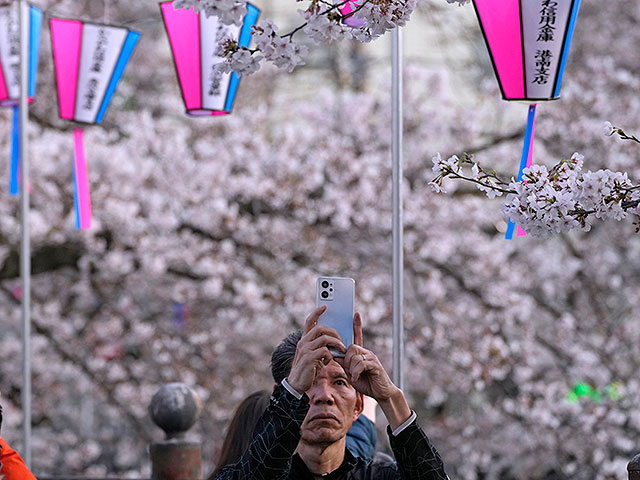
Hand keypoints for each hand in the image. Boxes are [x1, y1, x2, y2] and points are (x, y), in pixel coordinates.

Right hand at [287, 305, 346, 392]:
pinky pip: (324, 351)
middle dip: (334, 332)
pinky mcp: (309, 358)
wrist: (297, 384)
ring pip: (324, 338)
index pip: (310, 321)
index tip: (325, 306)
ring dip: (336, 343)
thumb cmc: (308, 369)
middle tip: (341, 340)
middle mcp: (303, 342)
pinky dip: (331, 355)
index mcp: (304, 340)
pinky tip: (331, 361)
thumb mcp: (314, 355)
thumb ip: (321, 347)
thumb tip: (334, 341)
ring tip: (342, 349)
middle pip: (320, 328)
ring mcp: (305, 349)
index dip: (317, 312)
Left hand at [337, 313, 411, 429]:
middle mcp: (367, 353)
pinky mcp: (375, 365)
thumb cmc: (366, 382)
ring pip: (355, 356)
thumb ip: (344, 364)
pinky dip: (356, 372)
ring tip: (355, 376)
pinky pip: (361, 364)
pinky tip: (358, 378)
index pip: (358, 337)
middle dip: (347, 359)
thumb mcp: (351, 373)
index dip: (357, 325)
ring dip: (352, 368)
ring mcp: (372, 358)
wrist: (381, 393)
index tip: (356, 314)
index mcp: (361, 353)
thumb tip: (335, 355)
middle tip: (350, 370)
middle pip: (351, 348)